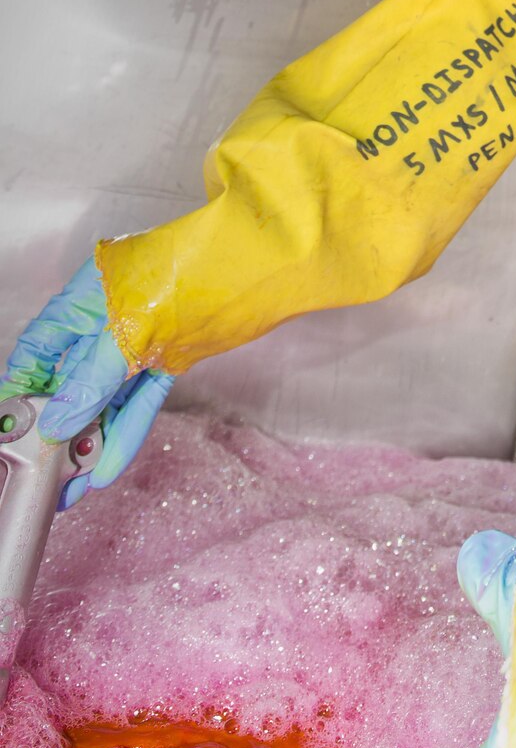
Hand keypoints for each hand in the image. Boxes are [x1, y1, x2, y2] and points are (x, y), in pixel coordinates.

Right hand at [0, 256, 172, 508]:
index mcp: (85, 298)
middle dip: (61, 430)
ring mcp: (141, 340)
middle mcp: (108, 319)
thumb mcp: (127, 330)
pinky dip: (127, 430)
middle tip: (51, 476)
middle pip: (72, 380)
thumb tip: (57, 424)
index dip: (23, 391)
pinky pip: (141, 399)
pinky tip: (110, 465)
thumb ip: (90, 380)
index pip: (39, 350)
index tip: (14, 431)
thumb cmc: (192, 266)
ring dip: (94, 440)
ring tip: (77, 486)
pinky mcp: (171, 357)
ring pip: (108, 396)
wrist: (259, 261)